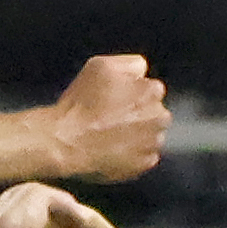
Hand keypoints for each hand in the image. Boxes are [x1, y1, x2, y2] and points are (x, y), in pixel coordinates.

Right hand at [46, 53, 169, 183]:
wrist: (67, 141)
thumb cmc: (81, 103)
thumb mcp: (101, 66)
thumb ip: (130, 64)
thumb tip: (142, 70)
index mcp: (152, 91)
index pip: (151, 90)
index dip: (131, 94)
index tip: (115, 100)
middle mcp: (159, 117)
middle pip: (154, 113)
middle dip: (139, 114)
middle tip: (111, 118)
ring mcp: (153, 143)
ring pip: (151, 135)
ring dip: (137, 135)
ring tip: (110, 135)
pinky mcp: (144, 163)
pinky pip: (144, 157)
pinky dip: (132, 154)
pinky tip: (113, 149)